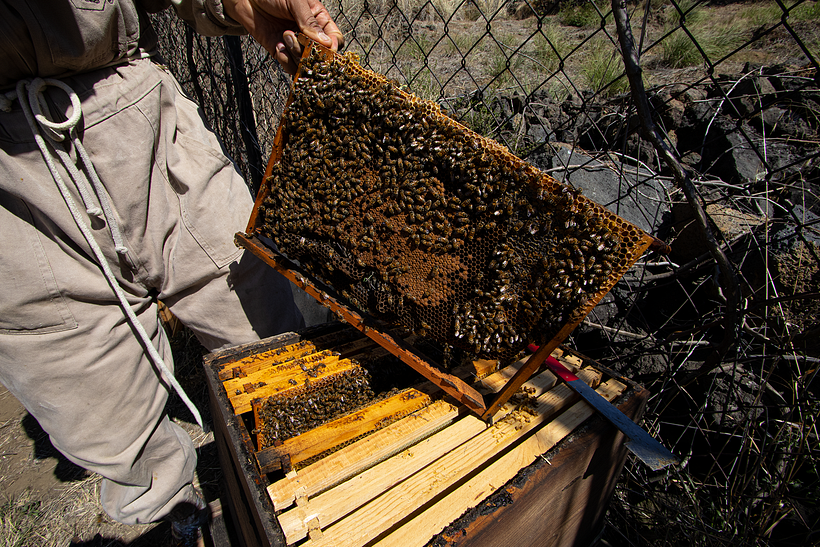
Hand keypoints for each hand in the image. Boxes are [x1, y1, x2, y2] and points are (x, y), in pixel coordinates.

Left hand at [222, 0, 343, 73]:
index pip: (335, 39)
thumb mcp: (295, 2)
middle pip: (321, 55)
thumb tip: (326, 43)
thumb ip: (310, 22)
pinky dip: (285, 59)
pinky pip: (290, 67)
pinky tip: (278, 45)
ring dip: (296, 54)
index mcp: (319, 20)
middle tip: (298, 37)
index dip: (332, 47)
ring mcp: (296, 46)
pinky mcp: (282, 53)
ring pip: (306, 63)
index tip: (325, 47)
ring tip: (284, 35)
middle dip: (311, 51)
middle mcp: (309, 35)